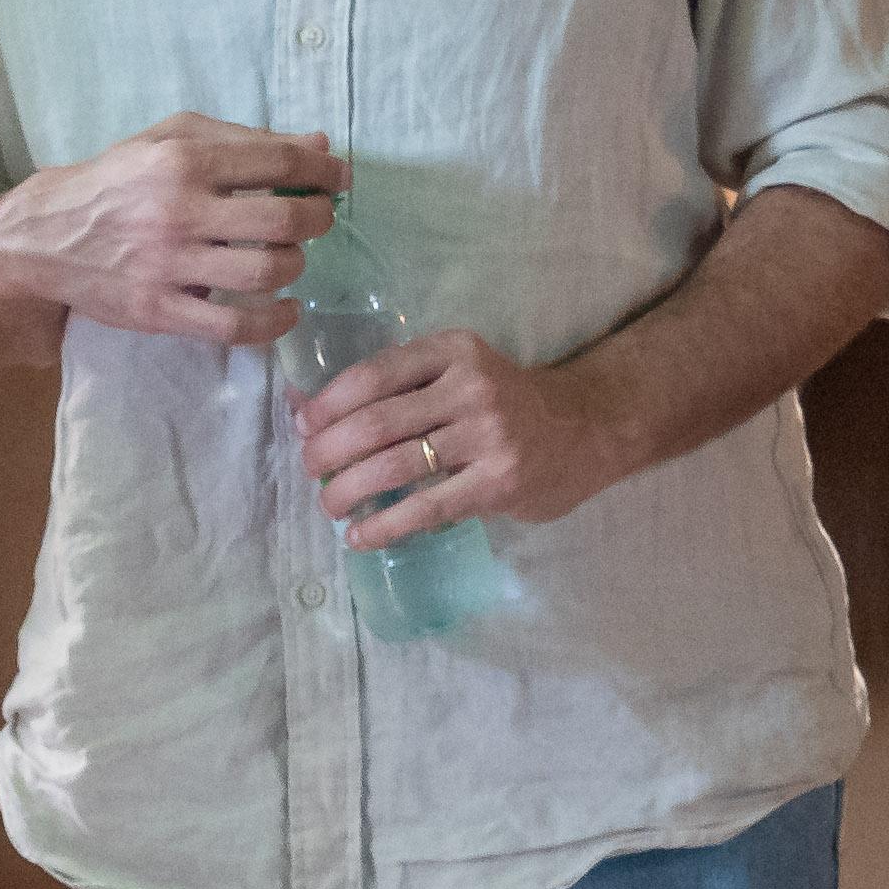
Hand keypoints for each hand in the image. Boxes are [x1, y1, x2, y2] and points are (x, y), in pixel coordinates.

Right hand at [0, 117, 344, 347]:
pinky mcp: (161, 311)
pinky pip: (235, 327)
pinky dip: (274, 322)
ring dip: (295, 265)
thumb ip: (243, 139)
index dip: (322, 169)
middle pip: (282, 220)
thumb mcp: (169, 139)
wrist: (45, 238)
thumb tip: (317, 143)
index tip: (338, 177)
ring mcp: (170, 266)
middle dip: (318, 219)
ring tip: (291, 257)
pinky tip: (286, 308)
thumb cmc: (116, 180)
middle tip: (319, 218)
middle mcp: (179, 212)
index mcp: (182, 160)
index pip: (277, 161)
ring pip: (265, 273)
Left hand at [298, 331, 627, 543]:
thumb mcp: (458, 373)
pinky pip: (426, 507)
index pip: (374, 374)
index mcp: (453, 352)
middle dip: (329, 451)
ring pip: (395, 466)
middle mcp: (470, 388)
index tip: (304, 426)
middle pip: (377, 422)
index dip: (329, 403)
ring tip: (330, 506)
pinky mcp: (498, 483)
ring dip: (348, 490)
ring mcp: (488, 436)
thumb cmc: (504, 403)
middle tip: (310, 469)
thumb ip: (398, 386)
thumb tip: (310, 410)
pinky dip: (384, 525)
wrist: (584, 429)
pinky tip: (360, 537)